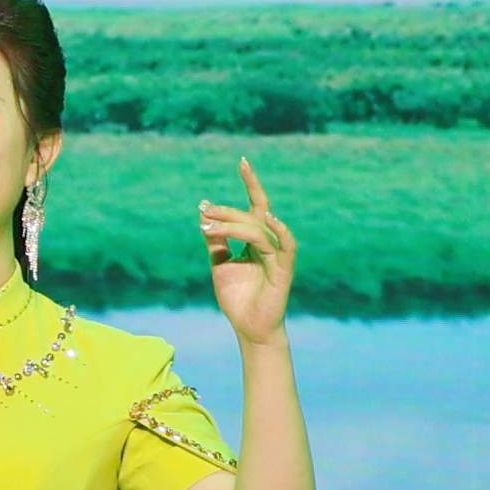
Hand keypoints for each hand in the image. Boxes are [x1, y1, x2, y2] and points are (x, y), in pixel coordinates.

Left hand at [200, 154, 295, 340]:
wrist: (248, 328)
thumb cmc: (238, 299)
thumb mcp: (221, 265)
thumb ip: (216, 241)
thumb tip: (205, 215)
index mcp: (256, 240)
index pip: (255, 205)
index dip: (251, 183)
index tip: (242, 161)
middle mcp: (269, 243)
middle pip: (250, 217)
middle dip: (226, 212)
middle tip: (204, 211)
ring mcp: (278, 256)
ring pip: (258, 229)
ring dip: (234, 223)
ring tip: (210, 222)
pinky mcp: (283, 270)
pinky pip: (285, 246)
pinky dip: (279, 231)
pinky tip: (268, 218)